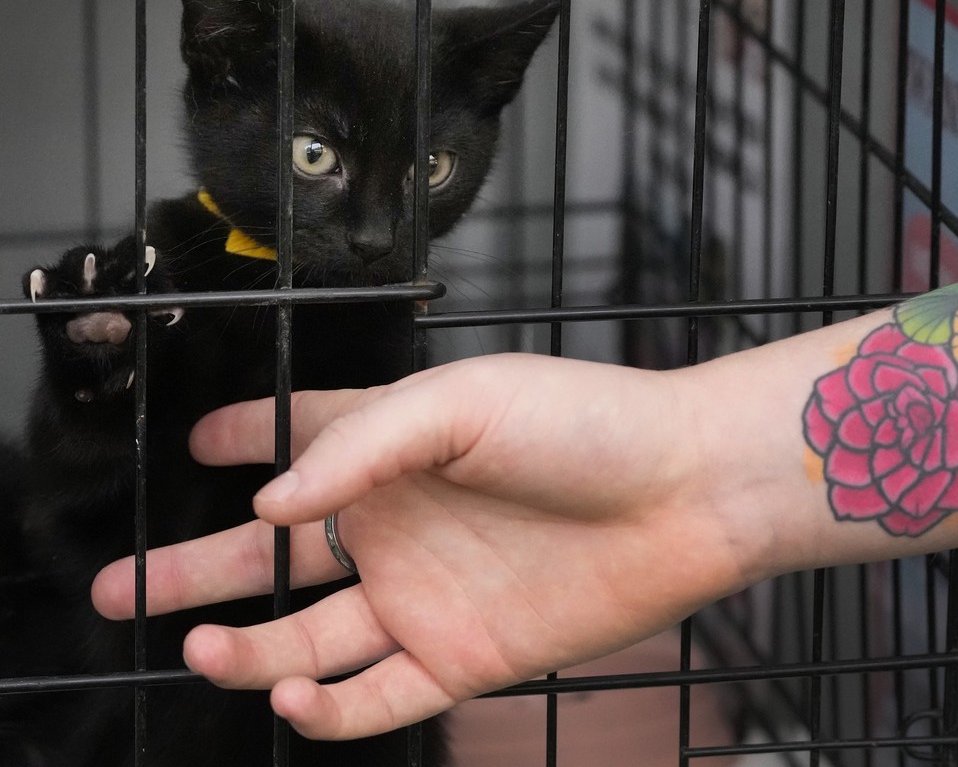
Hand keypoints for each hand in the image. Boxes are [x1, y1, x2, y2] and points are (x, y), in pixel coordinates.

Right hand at [90, 354, 761, 739]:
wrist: (688, 492)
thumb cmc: (587, 423)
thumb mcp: (463, 400)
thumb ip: (358, 444)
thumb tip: (266, 501)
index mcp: (392, 448)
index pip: (295, 442)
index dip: (239, 441)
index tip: (190, 445)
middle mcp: (399, 525)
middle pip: (270, 559)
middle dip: (190, 575)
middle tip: (118, 590)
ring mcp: (427, 595)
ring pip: (307, 639)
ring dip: (247, 651)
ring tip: (205, 650)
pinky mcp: (465, 656)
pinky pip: (377, 698)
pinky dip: (326, 709)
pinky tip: (293, 693)